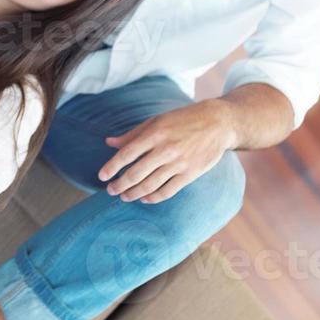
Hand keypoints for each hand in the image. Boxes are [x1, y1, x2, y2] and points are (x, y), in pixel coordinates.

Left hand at [98, 100, 236, 203]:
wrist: (217, 123)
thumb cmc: (182, 120)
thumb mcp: (156, 121)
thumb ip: (132, 134)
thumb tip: (109, 142)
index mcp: (155, 133)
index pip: (127, 153)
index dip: (112, 166)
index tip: (101, 176)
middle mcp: (165, 149)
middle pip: (136, 173)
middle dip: (120, 184)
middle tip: (110, 190)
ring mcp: (179, 163)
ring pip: (150, 184)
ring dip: (134, 193)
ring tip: (124, 196)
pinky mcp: (190, 174)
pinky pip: (168, 191)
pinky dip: (154, 197)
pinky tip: (144, 199)